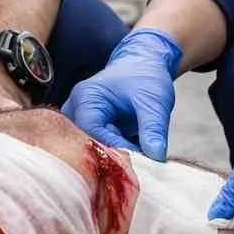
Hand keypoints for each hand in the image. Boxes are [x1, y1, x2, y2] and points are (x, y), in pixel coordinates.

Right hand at [63, 27, 181, 159]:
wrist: (145, 65)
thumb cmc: (145, 76)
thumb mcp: (154, 101)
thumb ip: (153, 128)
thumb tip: (156, 157)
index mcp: (86, 97)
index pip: (91, 132)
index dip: (113, 149)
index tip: (138, 162)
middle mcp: (77, 110)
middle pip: (86, 144)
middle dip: (111, 158)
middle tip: (137, 168)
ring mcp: (83, 122)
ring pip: (92, 150)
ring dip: (113, 159)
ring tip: (137, 165)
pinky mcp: (93, 132)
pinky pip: (100, 150)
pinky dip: (117, 158)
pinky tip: (134, 162)